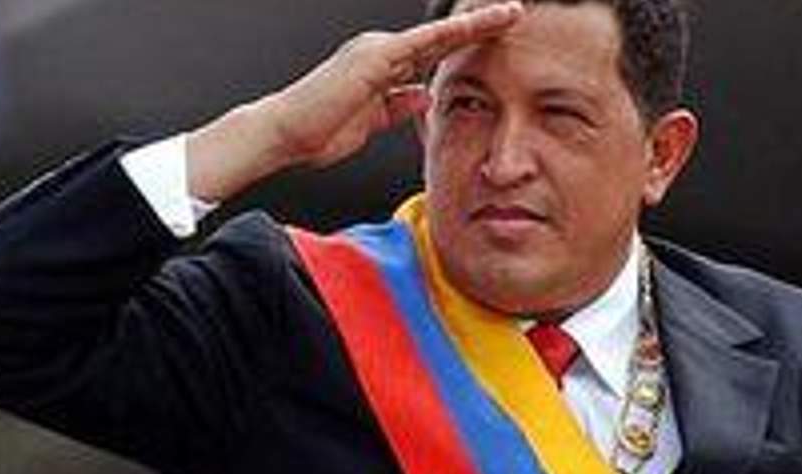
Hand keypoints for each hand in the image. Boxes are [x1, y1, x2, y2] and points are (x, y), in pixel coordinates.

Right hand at [187, 2, 523, 201]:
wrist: (288, 133)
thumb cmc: (320, 132)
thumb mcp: (372, 123)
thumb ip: (397, 107)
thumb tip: (423, 97)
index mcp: (381, 68)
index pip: (431, 54)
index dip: (464, 46)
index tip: (494, 40)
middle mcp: (383, 52)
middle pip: (442, 38)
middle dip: (478, 27)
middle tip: (514, 13)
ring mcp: (380, 50)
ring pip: (440, 34)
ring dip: (476, 24)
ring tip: (511, 12)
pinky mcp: (378, 57)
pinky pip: (426, 41)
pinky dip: (456, 32)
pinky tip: (483, 24)